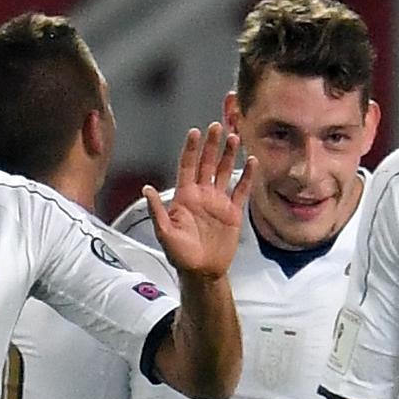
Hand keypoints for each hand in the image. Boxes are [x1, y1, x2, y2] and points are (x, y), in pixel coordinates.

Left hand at [143, 124, 250, 281]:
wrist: (202, 272)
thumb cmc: (180, 255)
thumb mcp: (164, 233)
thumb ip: (157, 210)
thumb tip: (146, 189)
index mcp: (184, 196)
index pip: (188, 166)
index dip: (191, 149)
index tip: (195, 132)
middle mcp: (202, 195)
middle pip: (207, 164)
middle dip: (212, 145)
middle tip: (217, 126)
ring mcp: (218, 202)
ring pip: (224, 172)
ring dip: (228, 155)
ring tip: (234, 137)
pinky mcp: (233, 212)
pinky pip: (241, 190)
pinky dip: (247, 176)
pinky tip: (251, 161)